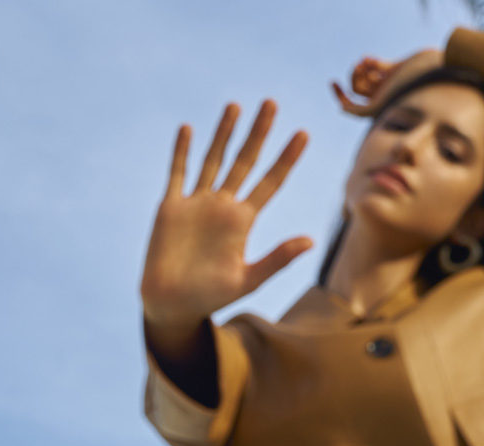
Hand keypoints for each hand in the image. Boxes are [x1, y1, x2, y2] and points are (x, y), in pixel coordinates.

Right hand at [140, 101, 310, 352]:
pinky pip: (178, 174)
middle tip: (272, 103)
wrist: (172, 304)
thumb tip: (311, 241)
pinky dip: (183, 152)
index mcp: (242, 222)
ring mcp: (196, 204)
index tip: (303, 134)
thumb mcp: (248, 280)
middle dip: (258, 133)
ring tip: (236, 106)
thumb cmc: (210, 297)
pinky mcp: (171, 208)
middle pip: (244, 161)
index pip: (270, 182)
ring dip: (223, 133)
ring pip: (213, 160)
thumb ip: (277, 258)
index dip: (286, 158)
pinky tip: (188, 129)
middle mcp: (222, 206)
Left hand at [332, 50, 443, 116]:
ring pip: (365, 75)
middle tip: (358, 69)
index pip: (353, 106)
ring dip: (361, 68)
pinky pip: (375, 64)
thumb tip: (341, 109)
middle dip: (353, 78)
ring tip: (365, 64)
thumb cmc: (407, 91)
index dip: (340, 96)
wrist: (434, 73)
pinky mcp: (394, 69)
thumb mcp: (379, 106)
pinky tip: (369, 59)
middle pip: (358, 88)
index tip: (333, 82)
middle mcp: (382, 96)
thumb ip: (360, 112)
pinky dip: (369, 61)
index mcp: (379, 108)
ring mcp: (388, 82)